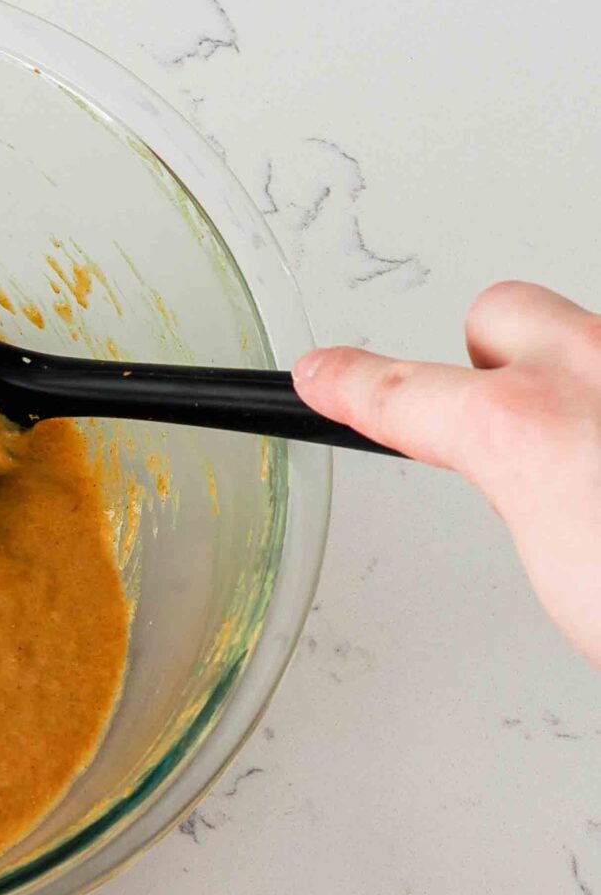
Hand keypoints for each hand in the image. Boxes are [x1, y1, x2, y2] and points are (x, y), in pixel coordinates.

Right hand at [294, 281, 600, 670]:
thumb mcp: (569, 579)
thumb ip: (533, 502)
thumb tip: (533, 486)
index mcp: (531, 430)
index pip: (405, 393)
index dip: (354, 384)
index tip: (322, 376)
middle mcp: (597, 375)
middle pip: (503, 315)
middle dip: (496, 358)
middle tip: (514, 426)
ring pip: (594, 344)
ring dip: (600, 393)